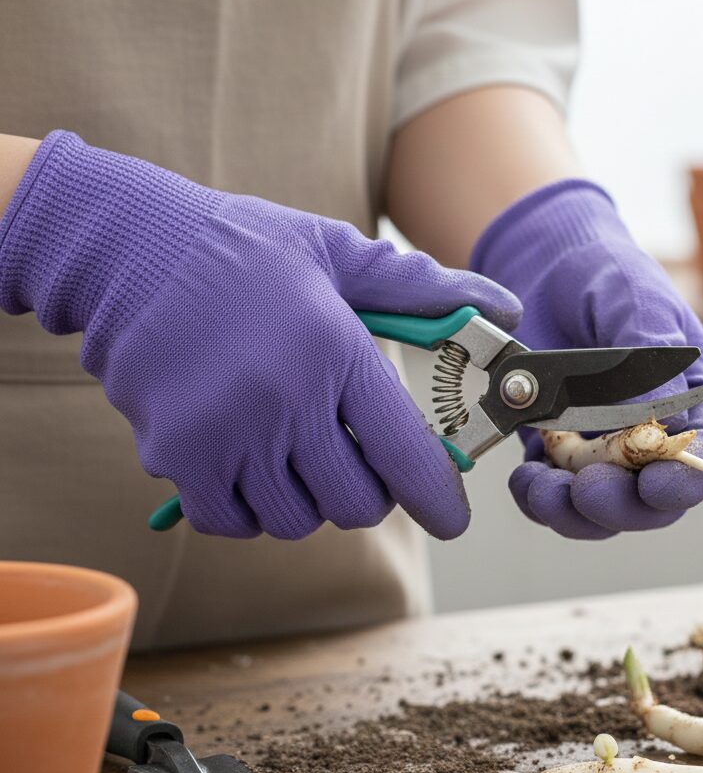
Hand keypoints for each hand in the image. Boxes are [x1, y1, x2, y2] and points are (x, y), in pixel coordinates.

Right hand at [0, 131, 520, 538]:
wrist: (128, 251)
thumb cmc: (244, 251)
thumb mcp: (338, 253)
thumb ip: (423, 289)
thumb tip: (504, 307)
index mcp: (334, 351)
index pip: (405, 455)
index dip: (438, 498)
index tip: (451, 519)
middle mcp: (283, 403)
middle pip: (356, 502)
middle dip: (369, 490)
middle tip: (357, 458)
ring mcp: (225, 436)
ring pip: (296, 519)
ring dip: (308, 497)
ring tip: (297, 450)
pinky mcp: (175, 457)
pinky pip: (232, 522)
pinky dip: (250, 508)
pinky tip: (250, 463)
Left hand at [471, 180, 702, 538]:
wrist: (544, 271)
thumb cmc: (604, 273)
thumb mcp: (632, 298)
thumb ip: (647, 352)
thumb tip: (653, 415)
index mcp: (700, 399)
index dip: (687, 481)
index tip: (653, 485)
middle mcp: (661, 437)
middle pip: (655, 501)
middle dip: (620, 504)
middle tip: (584, 489)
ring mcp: (610, 453)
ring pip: (604, 511)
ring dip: (573, 512)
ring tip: (541, 487)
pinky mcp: (564, 457)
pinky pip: (558, 498)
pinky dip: (540, 499)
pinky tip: (524, 479)